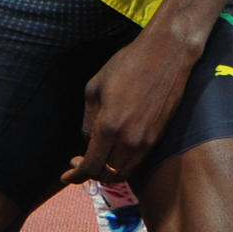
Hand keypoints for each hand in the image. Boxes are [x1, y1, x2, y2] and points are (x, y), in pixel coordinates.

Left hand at [60, 25, 198, 184]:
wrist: (166, 55)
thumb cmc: (127, 64)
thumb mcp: (95, 87)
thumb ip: (89, 120)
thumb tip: (88, 141)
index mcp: (109, 126)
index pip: (90, 166)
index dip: (76, 175)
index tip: (66, 176)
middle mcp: (128, 140)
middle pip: (106, 175)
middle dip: (89, 173)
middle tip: (78, 162)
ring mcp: (146, 141)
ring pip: (123, 173)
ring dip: (106, 172)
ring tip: (96, 158)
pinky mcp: (158, 137)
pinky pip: (136, 162)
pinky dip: (121, 164)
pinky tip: (113, 151)